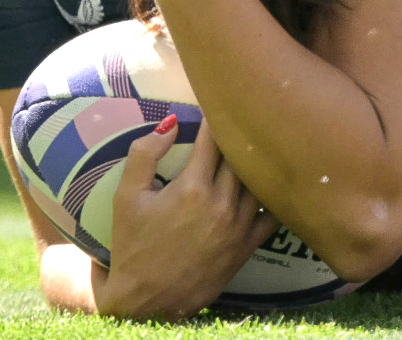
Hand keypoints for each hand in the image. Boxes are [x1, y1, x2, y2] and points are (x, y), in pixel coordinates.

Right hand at [95, 115, 279, 320]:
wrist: (147, 301)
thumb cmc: (134, 246)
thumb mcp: (126, 197)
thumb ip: (144, 154)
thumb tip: (170, 122)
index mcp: (192, 188)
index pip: (214, 138)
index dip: (216, 116)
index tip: (218, 102)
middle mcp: (222, 204)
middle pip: (242, 155)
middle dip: (241, 133)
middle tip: (244, 115)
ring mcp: (239, 226)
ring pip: (260, 179)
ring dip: (259, 160)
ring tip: (261, 141)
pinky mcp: (248, 245)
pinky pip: (273, 213)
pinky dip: (274, 195)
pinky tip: (274, 181)